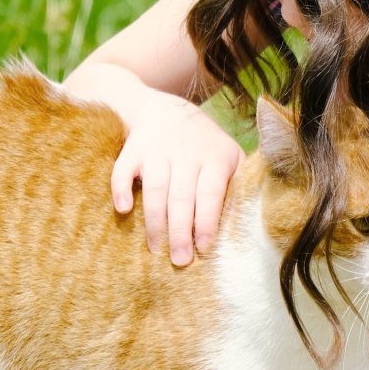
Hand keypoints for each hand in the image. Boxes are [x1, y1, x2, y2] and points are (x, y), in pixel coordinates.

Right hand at [63, 63, 244, 264]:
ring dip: (154, 220)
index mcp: (215, 157)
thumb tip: (248, 223)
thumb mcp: (229, 156)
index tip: (204, 247)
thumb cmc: (204, 146)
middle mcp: (186, 152)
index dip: (206, 221)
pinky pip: (123, 168)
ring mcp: (158, 149)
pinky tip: (123, 210)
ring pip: (155, 188)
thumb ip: (239, 183)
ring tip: (156, 248)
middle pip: (182, 196)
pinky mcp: (133, 148)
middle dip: (180, 231)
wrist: (165, 109)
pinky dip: (120, 188)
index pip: (210, 193)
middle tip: (180, 260)